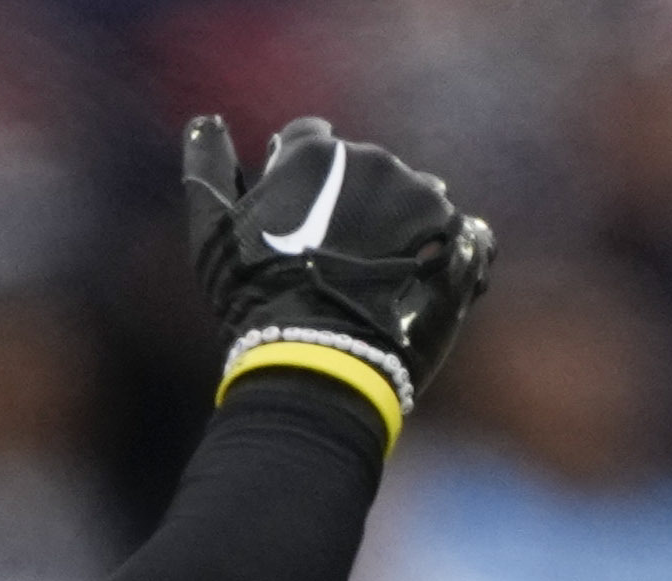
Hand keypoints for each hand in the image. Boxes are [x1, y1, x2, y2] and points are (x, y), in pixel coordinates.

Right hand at [184, 116, 495, 425]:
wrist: (319, 367)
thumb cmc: (256, 303)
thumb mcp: (213, 235)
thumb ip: (207, 168)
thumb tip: (205, 122)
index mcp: (319, 152)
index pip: (315, 143)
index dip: (308, 184)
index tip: (305, 226)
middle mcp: (375, 161)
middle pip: (369, 175)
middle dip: (359, 212)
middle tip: (342, 270)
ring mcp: (423, 198)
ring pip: (418, 203)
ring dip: (406, 234)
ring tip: (387, 288)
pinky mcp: (459, 239)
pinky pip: (467, 237)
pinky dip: (452, 257)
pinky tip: (429, 290)